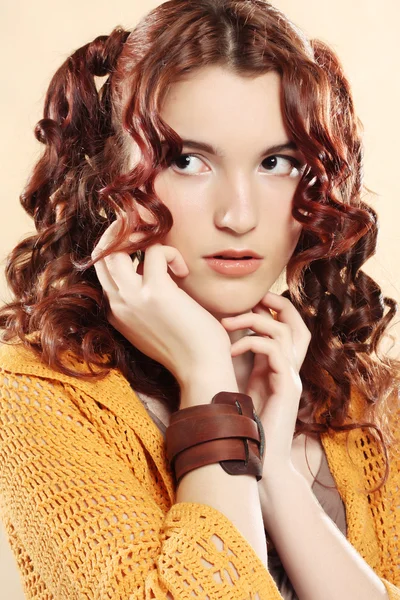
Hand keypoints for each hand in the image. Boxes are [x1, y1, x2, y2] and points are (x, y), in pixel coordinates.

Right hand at [91, 217, 231, 386]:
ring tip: (161, 246)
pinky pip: (155, 251)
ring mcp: (133, 298)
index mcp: (116, 313)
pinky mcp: (156, 291)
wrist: (201, 369)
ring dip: (138, 235)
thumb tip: (151, 269)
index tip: (134, 238)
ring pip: (116, 248)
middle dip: (118, 233)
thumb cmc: (186, 346)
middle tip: (142, 226)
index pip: (101, 270)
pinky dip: (170, 253)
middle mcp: (118, 304)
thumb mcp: (154, 324)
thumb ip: (144, 301)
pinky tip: (183, 271)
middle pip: (100, 255)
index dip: (114, 249)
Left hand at [220, 292, 310, 482]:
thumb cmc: (243, 429)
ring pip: (284, 331)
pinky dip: (251, 343)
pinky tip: (230, 350)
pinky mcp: (286, 387)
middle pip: (296, 322)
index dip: (269, 309)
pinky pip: (274, 351)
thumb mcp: (238, 389)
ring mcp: (290, 377)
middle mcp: (289, 369)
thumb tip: (211, 345)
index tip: (242, 303)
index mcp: (278, 368)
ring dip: (253, 322)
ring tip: (226, 325)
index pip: (286, 326)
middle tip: (247, 299)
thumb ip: (235, 368)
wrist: (260, 462)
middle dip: (275, 303)